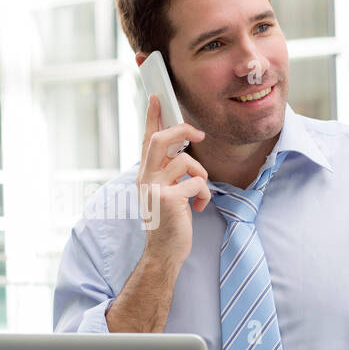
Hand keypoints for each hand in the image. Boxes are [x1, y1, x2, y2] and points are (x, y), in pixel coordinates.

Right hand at [137, 94, 210, 266]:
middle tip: (199, 134)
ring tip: (198, 193)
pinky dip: (204, 195)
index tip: (157, 97)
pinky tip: (197, 208)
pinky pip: (197, 183)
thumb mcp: (164, 192)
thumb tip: (183, 152)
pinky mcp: (168, 199)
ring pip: (186, 161)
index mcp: (144, 174)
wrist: (164, 252)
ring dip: (201, 175)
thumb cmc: (168, 222)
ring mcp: (154, 188)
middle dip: (183, 130)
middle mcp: (145, 177)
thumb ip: (168, 172)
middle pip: (160, 139)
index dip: (152, 116)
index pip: (146, 138)